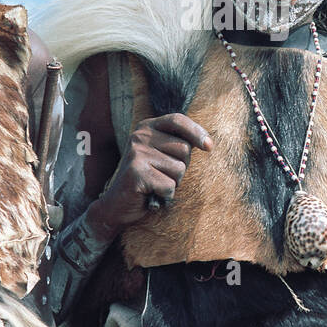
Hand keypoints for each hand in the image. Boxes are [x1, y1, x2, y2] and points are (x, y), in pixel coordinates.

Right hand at [87, 113, 211, 235]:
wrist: (117, 206)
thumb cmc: (147, 180)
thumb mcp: (161, 155)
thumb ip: (177, 143)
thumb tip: (208, 143)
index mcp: (146, 127)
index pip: (177, 120)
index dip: (197, 132)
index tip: (209, 147)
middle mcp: (139, 136)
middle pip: (184, 148)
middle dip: (181, 167)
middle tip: (162, 175)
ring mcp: (136, 153)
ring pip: (179, 169)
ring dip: (173, 183)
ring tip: (156, 184)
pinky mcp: (136, 172)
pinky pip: (169, 186)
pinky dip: (165, 195)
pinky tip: (151, 194)